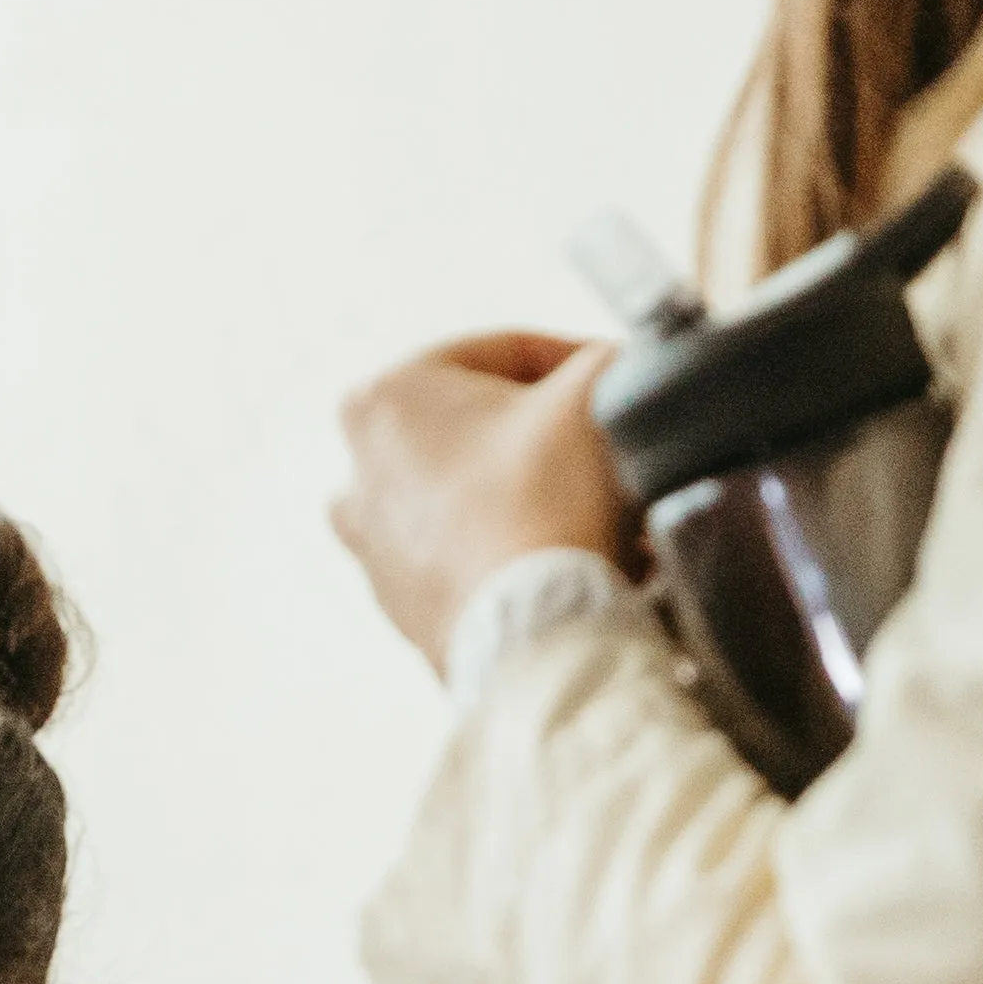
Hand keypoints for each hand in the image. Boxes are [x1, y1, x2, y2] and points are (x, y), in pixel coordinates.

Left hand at [332, 336, 629, 672]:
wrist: (532, 631)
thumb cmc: (545, 502)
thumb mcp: (593, 389)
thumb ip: (605, 356)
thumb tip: (617, 365)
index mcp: (384, 397)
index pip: (505, 352)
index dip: (578, 359)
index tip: (623, 380)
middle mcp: (359, 470)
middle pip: (486, 425)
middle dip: (556, 435)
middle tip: (612, 446)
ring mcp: (374, 544)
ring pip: (480, 492)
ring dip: (541, 492)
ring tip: (602, 507)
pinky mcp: (403, 603)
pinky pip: (473, 554)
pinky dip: (520, 547)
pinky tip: (575, 553)